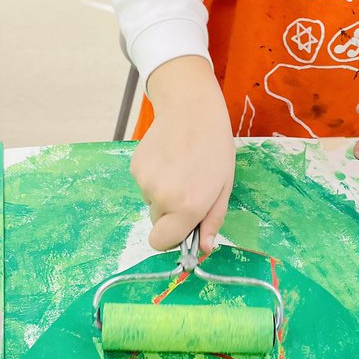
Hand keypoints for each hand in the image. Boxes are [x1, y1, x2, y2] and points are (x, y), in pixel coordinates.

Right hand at [131, 56, 235, 251]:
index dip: (172, 237)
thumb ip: (213, 221)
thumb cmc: (215, 149)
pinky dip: (154, 177)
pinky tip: (168, 158)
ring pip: (151, 201)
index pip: (161, 243)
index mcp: (187, 207)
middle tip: (188, 186)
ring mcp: (145, 181)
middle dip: (171, 212)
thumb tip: (205, 249)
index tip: (182, 225)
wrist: (192, 109)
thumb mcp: (224, 187)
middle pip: (158, 222)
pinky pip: (144, 184)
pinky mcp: (135, 167)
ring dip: (163, 192)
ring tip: (180, 167)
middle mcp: (161, 197)